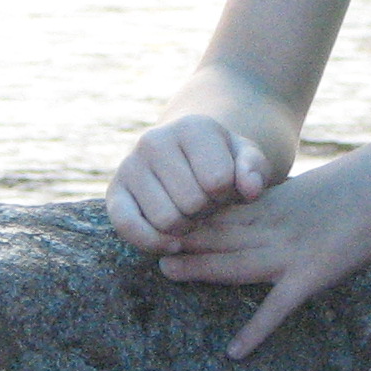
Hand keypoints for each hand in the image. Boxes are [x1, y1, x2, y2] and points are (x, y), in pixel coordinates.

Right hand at [107, 114, 272, 256]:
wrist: (186, 160)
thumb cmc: (223, 162)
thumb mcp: (247, 159)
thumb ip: (256, 169)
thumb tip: (250, 189)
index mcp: (192, 127)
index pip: (217, 180)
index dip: (227, 194)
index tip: (224, 187)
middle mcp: (154, 140)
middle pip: (192, 202)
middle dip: (206, 211)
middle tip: (206, 203)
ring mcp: (130, 165)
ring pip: (166, 220)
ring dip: (185, 228)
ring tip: (189, 212)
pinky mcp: (114, 192)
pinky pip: (128, 227)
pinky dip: (153, 242)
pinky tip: (173, 241)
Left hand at [155, 152, 370, 357]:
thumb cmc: (355, 189)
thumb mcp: (310, 193)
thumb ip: (285, 205)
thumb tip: (271, 209)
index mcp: (272, 207)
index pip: (223, 213)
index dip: (192, 219)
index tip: (163, 220)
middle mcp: (272, 228)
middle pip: (219, 235)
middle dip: (184, 242)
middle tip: (149, 246)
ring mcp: (287, 253)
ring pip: (235, 263)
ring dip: (201, 270)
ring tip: (170, 275)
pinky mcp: (308, 276)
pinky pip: (275, 308)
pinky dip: (254, 331)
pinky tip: (236, 351)